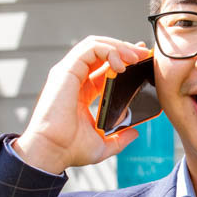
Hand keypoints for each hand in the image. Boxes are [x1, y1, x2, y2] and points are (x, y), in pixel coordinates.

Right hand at [13, 36, 150, 173]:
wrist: (52, 151)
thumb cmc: (69, 149)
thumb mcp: (102, 145)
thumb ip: (119, 139)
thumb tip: (134, 132)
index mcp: (81, 93)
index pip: (103, 67)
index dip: (123, 59)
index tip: (141, 59)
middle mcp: (74, 79)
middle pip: (100, 52)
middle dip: (124, 49)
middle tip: (143, 54)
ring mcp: (69, 73)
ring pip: (95, 45)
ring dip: (119, 46)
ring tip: (136, 56)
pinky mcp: (66, 71)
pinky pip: (90, 49)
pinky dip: (109, 51)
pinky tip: (121, 64)